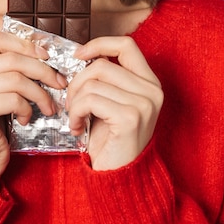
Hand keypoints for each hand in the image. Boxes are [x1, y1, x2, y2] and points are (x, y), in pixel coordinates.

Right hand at [0, 30, 66, 192]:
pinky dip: (27, 108)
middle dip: (41, 69)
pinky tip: (26, 119)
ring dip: (39, 93)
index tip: (47, 56)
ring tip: (48, 106)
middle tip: (59, 82)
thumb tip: (41, 47)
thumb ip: (8, 66)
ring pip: (15, 78)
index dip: (25, 44)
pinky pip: (13, 98)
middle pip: (10, 58)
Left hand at [66, 36, 162, 170]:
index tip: (79, 55)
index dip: (99, 44)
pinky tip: (79, 127)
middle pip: (102, 65)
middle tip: (71, 103)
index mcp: (149, 82)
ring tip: (76, 118)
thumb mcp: (111, 101)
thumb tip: (83, 54)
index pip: (126, 44)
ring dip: (75, 101)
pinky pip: (89, 100)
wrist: (120, 179)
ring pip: (92, 83)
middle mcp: (152, 90)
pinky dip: (76, 112)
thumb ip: (106, 78)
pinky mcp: (130, 117)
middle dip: (77, 82)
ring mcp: (144, 103)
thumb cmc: (111, 139)